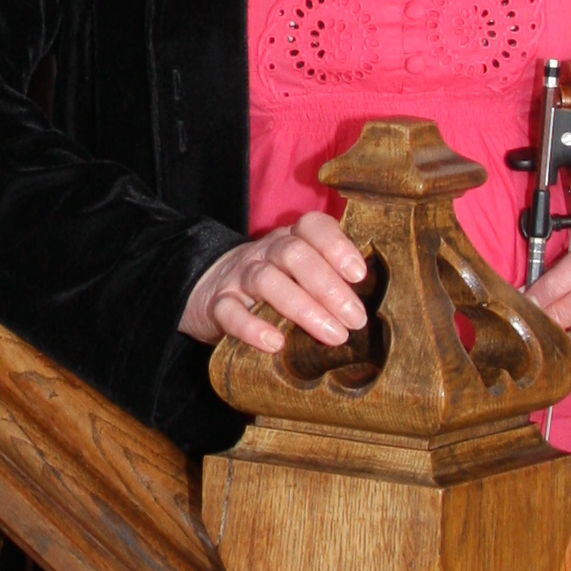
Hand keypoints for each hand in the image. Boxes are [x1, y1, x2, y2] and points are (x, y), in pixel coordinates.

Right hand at [179, 209, 371, 351]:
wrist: (204, 290)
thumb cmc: (269, 288)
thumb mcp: (295, 275)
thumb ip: (326, 282)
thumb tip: (366, 310)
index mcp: (289, 241)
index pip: (312, 227)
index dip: (337, 245)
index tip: (359, 274)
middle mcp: (265, 253)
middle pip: (295, 254)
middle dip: (329, 286)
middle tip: (355, 318)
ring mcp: (239, 277)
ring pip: (268, 280)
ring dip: (304, 308)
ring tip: (333, 335)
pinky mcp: (217, 305)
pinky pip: (231, 312)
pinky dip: (252, 327)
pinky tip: (275, 343)